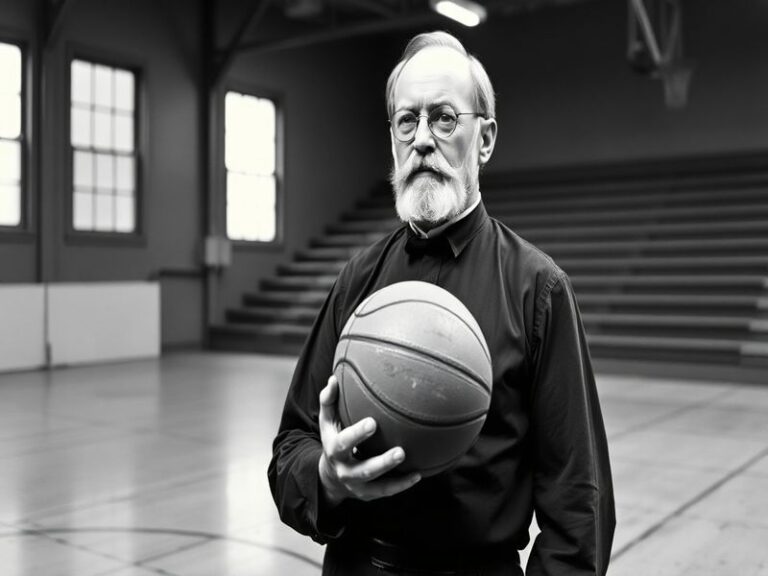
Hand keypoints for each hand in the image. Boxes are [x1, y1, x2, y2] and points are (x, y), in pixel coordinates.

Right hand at [318, 375, 420, 506]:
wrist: (330, 478)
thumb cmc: (334, 440)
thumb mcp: (327, 423)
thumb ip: (328, 401)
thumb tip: (334, 379)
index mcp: (335, 451)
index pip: (343, 444)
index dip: (357, 435)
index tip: (372, 422)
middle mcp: (346, 471)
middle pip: (365, 470)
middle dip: (382, 462)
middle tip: (400, 451)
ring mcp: (359, 486)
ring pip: (378, 485)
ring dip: (396, 475)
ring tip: (411, 461)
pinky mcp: (370, 494)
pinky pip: (387, 491)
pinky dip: (403, 484)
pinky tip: (418, 475)